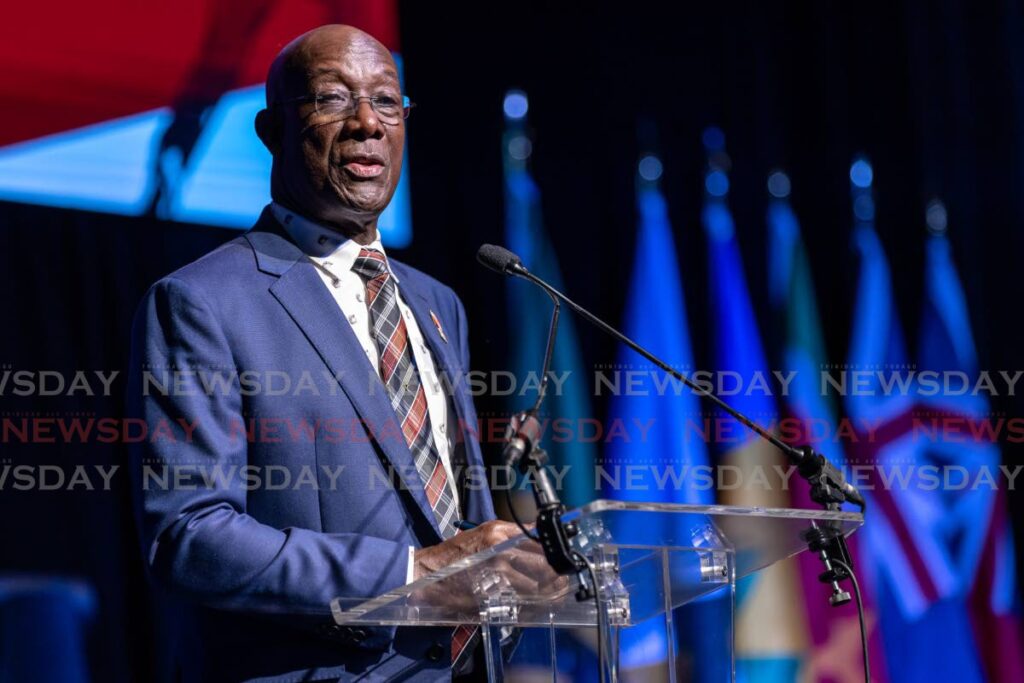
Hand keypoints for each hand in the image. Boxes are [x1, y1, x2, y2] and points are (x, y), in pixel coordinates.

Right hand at [413, 520, 560, 593]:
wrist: (430, 573)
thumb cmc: (458, 552)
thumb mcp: (486, 532)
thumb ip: (514, 532)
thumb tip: (540, 532)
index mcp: (501, 533)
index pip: (541, 542)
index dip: (556, 555)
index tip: (563, 562)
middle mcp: (501, 551)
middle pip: (544, 565)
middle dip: (557, 576)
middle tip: (563, 583)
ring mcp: (497, 574)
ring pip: (537, 586)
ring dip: (549, 593)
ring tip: (554, 596)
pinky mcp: (492, 594)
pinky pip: (521, 602)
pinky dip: (533, 606)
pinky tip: (537, 605)